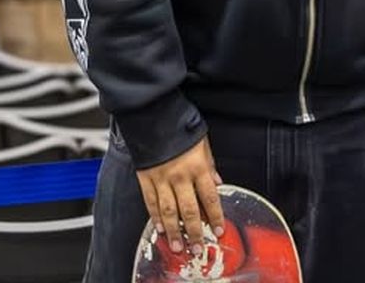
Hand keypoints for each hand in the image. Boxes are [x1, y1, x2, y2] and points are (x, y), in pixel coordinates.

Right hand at [136, 137, 224, 252]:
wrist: (153, 116)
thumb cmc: (179, 127)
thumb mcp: (203, 143)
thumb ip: (210, 165)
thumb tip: (217, 182)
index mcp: (198, 167)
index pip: (210, 198)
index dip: (215, 216)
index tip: (218, 229)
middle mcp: (180, 175)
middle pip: (189, 210)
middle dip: (195, 231)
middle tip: (198, 247)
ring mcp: (161, 178)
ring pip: (169, 211)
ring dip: (174, 231)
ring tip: (178, 245)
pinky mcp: (145, 178)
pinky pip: (151, 202)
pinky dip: (155, 217)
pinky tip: (160, 228)